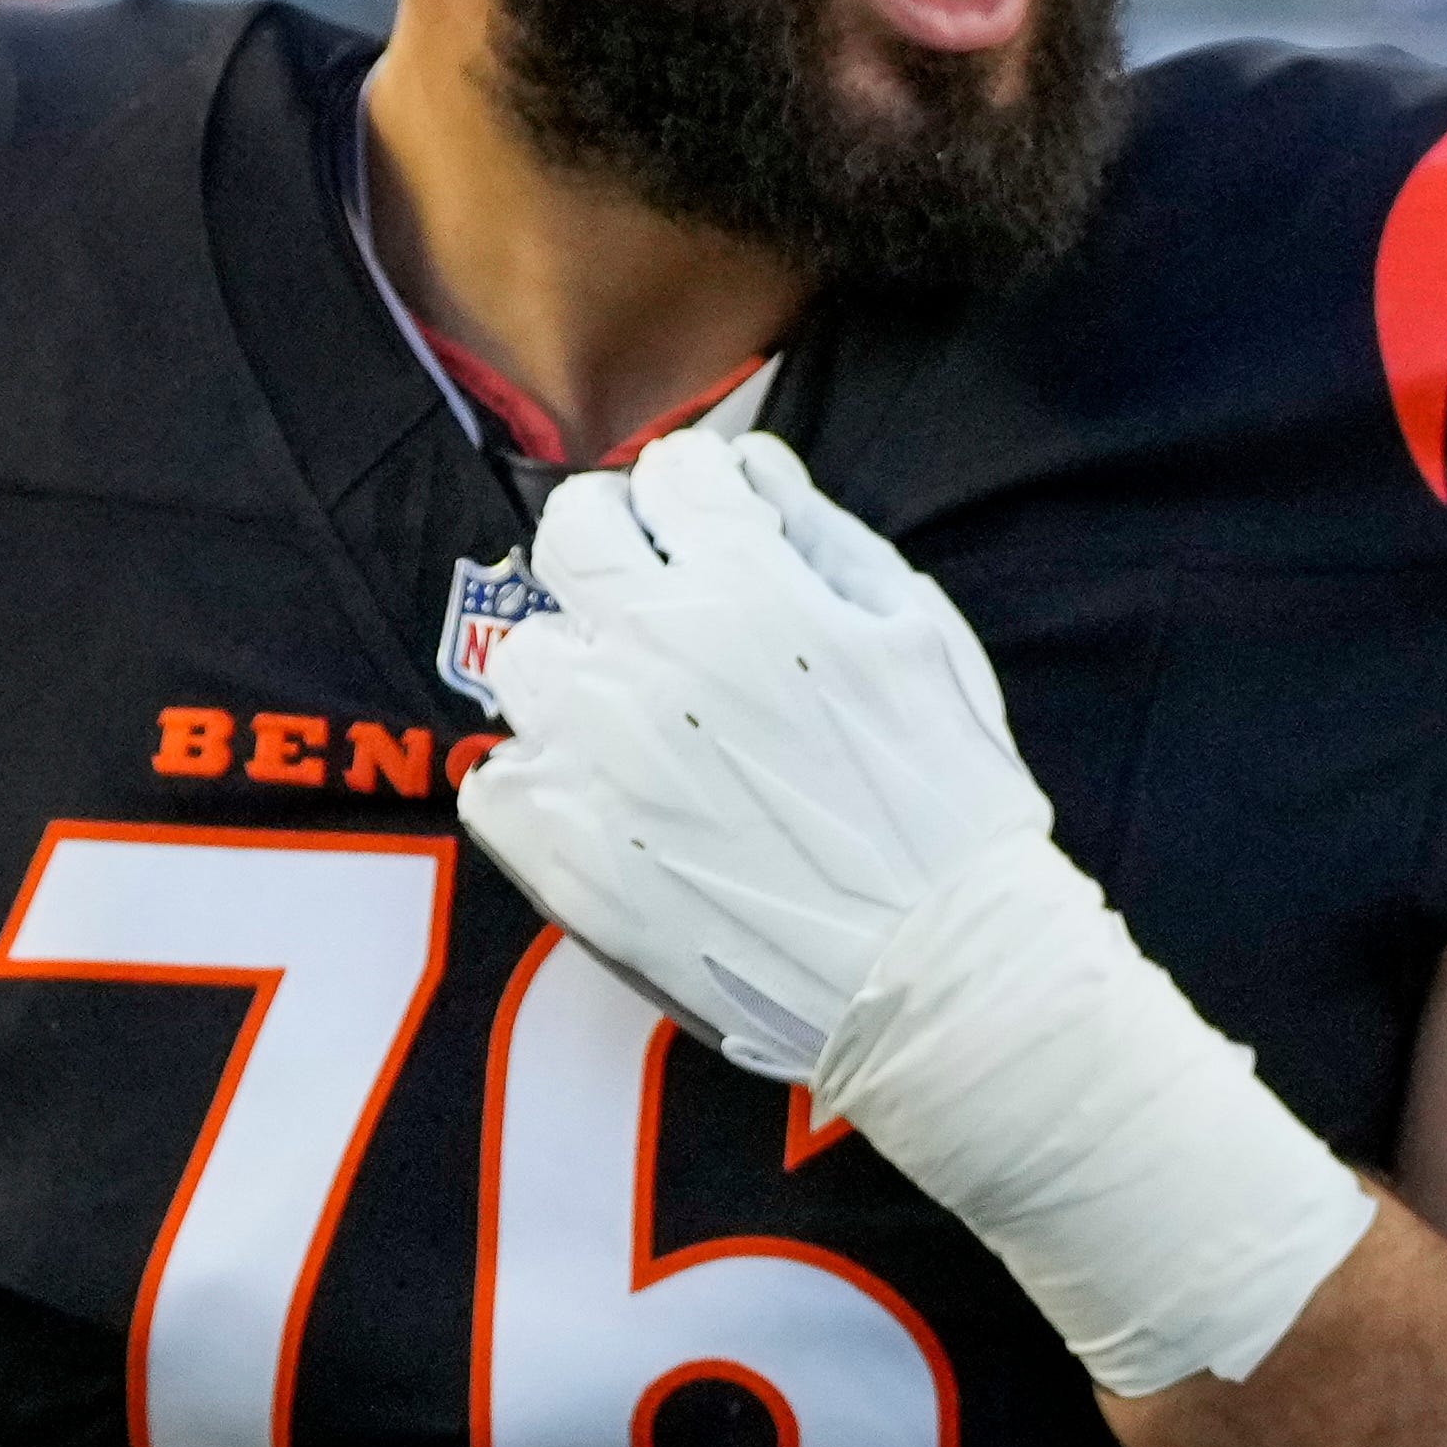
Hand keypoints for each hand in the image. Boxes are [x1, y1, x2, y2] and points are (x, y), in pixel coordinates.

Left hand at [462, 427, 1050, 1087]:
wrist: (934, 975)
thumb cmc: (949, 806)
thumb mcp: (923, 639)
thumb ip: (829, 538)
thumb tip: (751, 476)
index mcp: (751, 589)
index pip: (673, 471)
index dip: (699, 498)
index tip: (713, 534)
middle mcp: (655, 653)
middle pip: (570, 531)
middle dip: (614, 546)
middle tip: (653, 600)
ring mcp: (596, 753)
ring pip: (525, 656)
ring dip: (577, 673)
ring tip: (638, 725)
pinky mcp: (564, 852)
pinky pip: (497, 779)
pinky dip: (546, 785)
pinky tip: (614, 808)